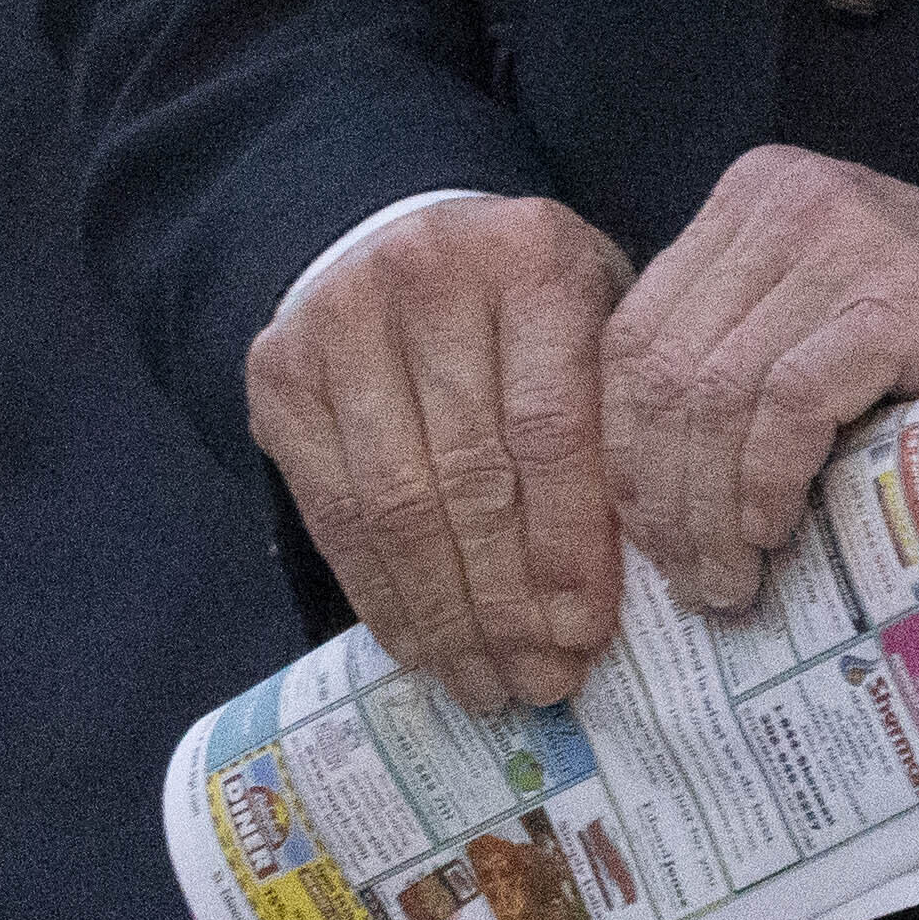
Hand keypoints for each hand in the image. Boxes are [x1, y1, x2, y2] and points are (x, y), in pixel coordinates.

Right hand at [247, 191, 634, 714]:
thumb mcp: (598, 325)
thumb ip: (616, 425)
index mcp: (530, 256)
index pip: (550, 426)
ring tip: (488, 684)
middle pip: (470, 476)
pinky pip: (333, 514)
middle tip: (543, 680)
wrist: (397, 235)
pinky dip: (384, 596)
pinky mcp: (277, 372)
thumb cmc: (529, 307)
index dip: (567, 543)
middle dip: (508, 600)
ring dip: (446, 616)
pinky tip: (426, 649)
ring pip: (396, 506)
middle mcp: (426, 272)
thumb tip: (641, 580)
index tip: (587, 631)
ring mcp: (337, 319)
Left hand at [602, 148, 918, 622]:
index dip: (618, 447)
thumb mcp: (811, 309)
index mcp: (749, 197)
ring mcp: (846, 241)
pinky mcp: (901, 298)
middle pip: (665, 367)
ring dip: (711, 508)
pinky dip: (767, 479)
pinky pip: (791, 402)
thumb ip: (730, 349)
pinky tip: (775, 530)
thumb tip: (634, 485)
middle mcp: (786, 201)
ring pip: (717, 390)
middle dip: (660, 493)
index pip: (631, 331)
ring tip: (728, 580)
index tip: (639, 537)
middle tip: (687, 579)